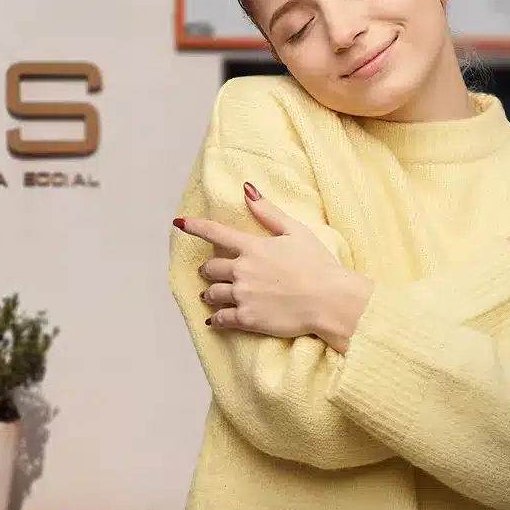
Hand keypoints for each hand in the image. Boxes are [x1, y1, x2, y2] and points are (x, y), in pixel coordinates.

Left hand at [173, 182, 371, 351]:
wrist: (331, 300)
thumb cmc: (318, 264)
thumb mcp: (296, 231)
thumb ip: (268, 212)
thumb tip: (247, 189)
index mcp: (253, 247)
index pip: (215, 233)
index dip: (194, 226)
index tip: (179, 223)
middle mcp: (242, 270)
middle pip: (209, 268)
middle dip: (209, 270)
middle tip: (213, 273)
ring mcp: (243, 295)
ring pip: (211, 293)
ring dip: (210, 293)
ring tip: (213, 295)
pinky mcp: (247, 319)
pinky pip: (220, 319)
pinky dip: (215, 319)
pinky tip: (215, 320)